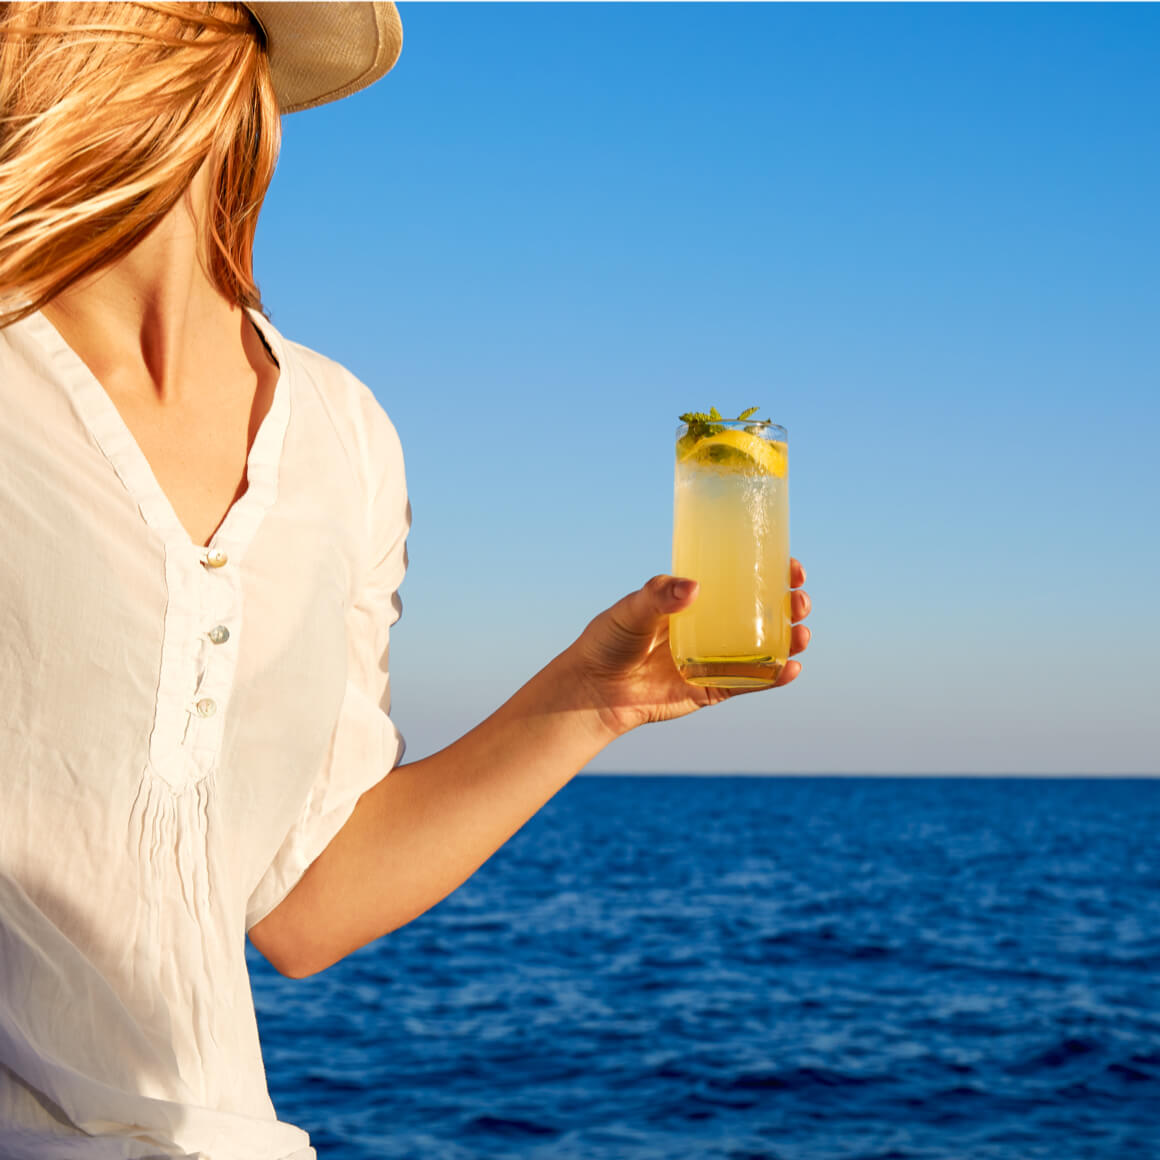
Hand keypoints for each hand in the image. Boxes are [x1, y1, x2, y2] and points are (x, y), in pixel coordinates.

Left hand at [572, 559, 811, 737]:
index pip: (743, 580)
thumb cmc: (608, 641)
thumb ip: (657, 596)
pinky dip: (773, 677)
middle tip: (798, 600)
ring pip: (765, 647)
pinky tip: (790, 669)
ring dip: (791, 640)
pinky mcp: (713, 689)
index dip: (773, 572)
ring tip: (801, 634)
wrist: (593, 690)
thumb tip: (693, 588)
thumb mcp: (630, 609)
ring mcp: (716, 658)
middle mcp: (712, 627)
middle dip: (790, 606)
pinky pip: (750, 682)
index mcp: (697, 601)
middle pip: (764, 613)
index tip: (792, 567)